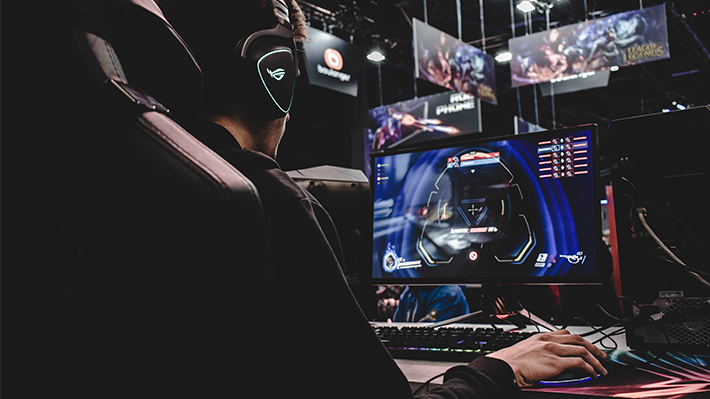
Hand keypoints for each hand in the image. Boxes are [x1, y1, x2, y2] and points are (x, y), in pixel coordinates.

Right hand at [486, 329, 607, 386]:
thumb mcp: (526, 349)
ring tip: (601, 368)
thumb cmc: (511, 362)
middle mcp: (549, 341)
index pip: (566, 333)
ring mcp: (554, 351)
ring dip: (596, 360)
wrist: (504, 367)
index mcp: (542, 337)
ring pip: (583, 351)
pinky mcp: (556, 363)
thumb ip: (540, 350)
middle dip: (593, 348)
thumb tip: (550, 358)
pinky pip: (580, 364)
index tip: (587, 346)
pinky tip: (593, 374)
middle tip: (601, 355)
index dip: (580, 340)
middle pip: (578, 340)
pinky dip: (590, 369)